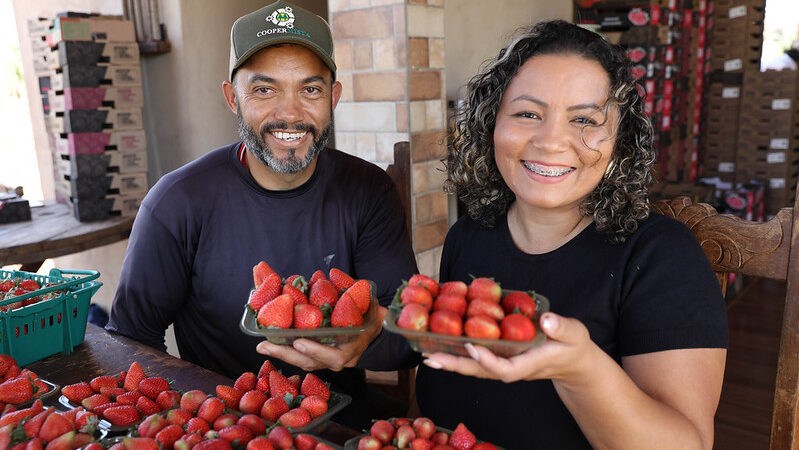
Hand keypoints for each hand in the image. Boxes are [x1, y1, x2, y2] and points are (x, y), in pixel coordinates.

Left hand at [255, 306, 386, 371]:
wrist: (375, 328)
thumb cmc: (370, 313)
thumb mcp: (367, 302)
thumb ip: (352, 293)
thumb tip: (332, 275)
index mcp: (353, 348)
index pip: (335, 357)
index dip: (317, 350)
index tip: (299, 341)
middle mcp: (341, 360)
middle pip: (312, 363)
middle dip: (287, 354)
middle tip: (265, 345)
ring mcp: (330, 362)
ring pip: (304, 362)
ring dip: (282, 354)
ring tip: (263, 345)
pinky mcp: (321, 359)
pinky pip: (303, 359)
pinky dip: (286, 351)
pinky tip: (269, 344)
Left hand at [422, 312, 596, 383]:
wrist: (573, 361)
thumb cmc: (573, 346)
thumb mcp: (574, 333)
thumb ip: (562, 327)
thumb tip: (546, 319)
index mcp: (530, 363)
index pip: (506, 369)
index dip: (488, 361)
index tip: (473, 347)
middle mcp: (513, 368)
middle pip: (480, 372)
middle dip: (455, 365)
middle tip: (430, 358)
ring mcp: (505, 366)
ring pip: (474, 368)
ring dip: (450, 362)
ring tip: (426, 355)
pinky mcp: (501, 360)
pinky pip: (476, 361)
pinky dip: (458, 355)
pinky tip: (441, 348)